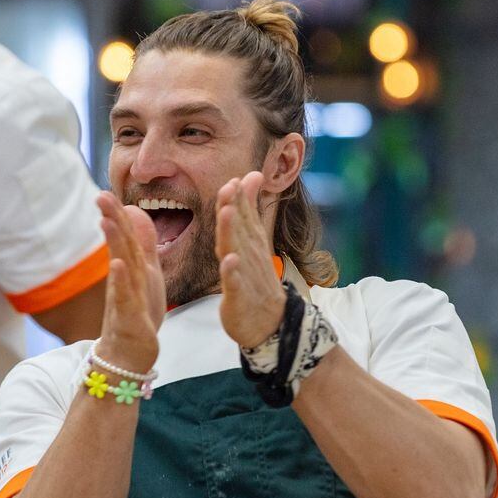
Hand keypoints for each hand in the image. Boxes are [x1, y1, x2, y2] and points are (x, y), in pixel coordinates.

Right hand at [96, 191, 165, 371]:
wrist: (130, 354)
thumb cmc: (138, 311)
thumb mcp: (146, 272)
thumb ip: (142, 244)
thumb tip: (136, 211)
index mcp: (131, 268)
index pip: (124, 236)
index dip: (116, 213)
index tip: (104, 190)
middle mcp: (125, 280)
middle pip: (119, 246)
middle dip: (111, 220)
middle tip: (99, 195)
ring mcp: (125, 298)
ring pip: (120, 268)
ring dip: (114, 245)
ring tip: (108, 222)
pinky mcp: (130, 318)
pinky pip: (125, 298)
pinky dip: (121, 281)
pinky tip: (118, 265)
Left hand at [215, 171, 286, 347]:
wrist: (270, 322)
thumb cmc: (256, 278)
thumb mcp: (253, 240)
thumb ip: (249, 208)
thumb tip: (250, 175)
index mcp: (249, 242)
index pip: (244, 216)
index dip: (238, 197)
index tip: (235, 178)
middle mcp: (248, 255)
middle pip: (239, 228)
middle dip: (234, 207)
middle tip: (230, 186)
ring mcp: (244, 275)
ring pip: (235, 250)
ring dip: (231, 231)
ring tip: (227, 213)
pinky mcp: (238, 296)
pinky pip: (235, 283)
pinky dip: (232, 272)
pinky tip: (230, 260)